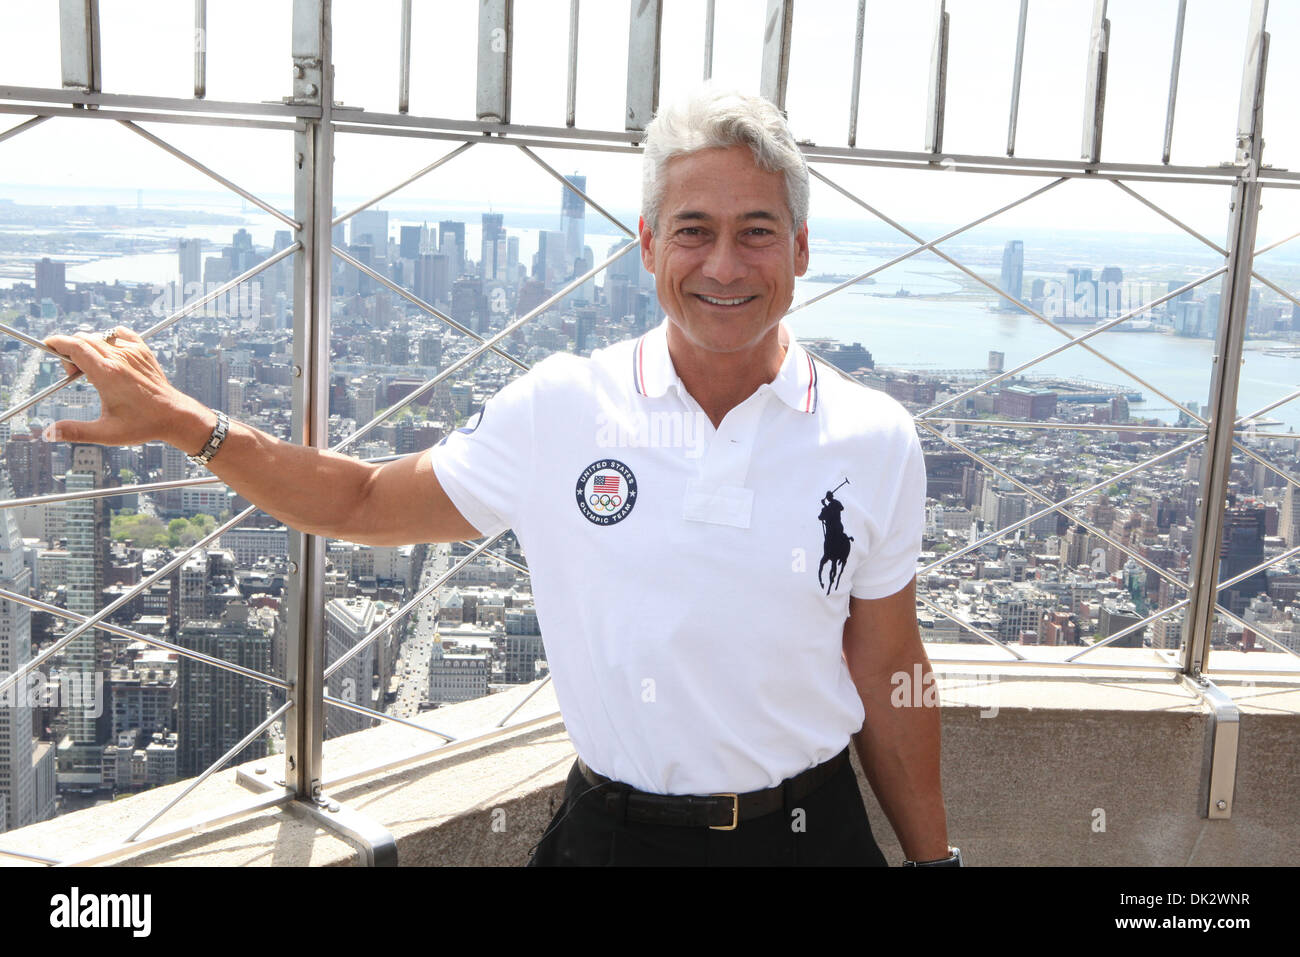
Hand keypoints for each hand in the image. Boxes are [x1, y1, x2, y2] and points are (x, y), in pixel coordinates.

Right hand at [40, 326, 211, 451]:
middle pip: (84, 339)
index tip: (48, 345)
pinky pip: (121, 334)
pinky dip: (110, 338)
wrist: (175, 416)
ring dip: (89, 347)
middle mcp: (120, 358)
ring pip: (101, 337)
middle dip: (71, 350)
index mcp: (107, 374)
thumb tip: (48, 433)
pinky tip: (111, 354)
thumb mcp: (106, 433)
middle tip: (74, 373)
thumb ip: (76, 432)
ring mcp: (134, 352)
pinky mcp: (144, 352)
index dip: (58, 343)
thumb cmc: (143, 425)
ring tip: (93, 371)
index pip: (75, 346)